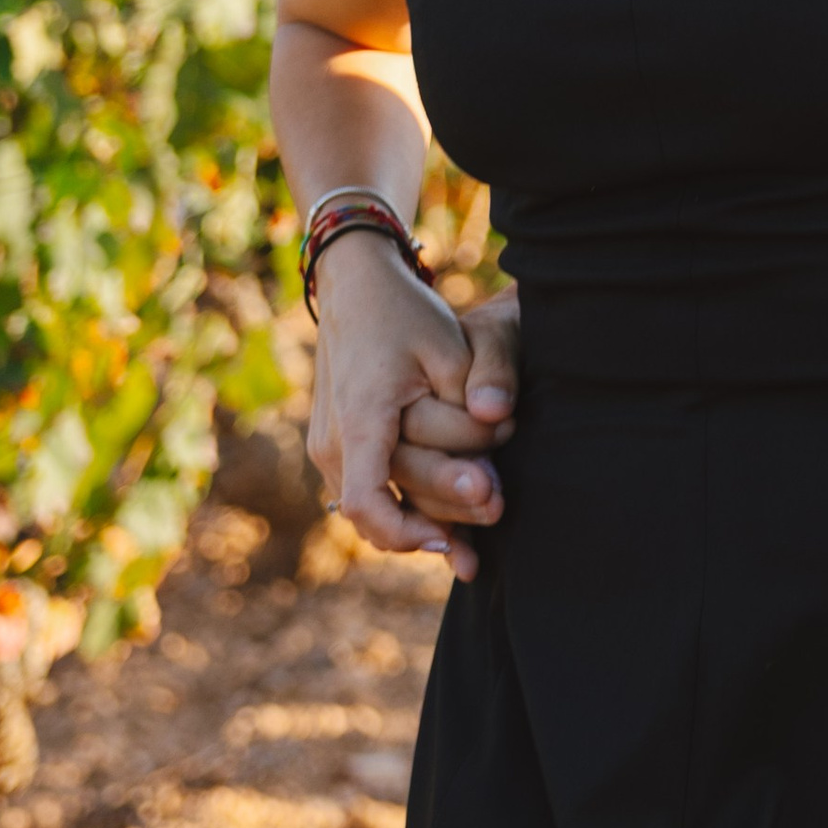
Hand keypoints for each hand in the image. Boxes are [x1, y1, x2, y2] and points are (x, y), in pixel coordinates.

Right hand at [308, 236, 501, 578]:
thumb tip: (499, 421)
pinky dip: (405, 503)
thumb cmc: (403, 315)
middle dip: (444, 515)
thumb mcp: (448, 345)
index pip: (366, 502)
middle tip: (499, 506)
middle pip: (383, 507)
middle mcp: (333, 443)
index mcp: (359, 419)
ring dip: (427, 514)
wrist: (356, 290)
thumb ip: (473, 390)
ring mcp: (328, 449)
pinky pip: (369, 489)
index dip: (407, 530)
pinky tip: (451, 516)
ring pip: (375, 506)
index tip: (451, 537)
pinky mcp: (337, 448)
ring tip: (484, 512)